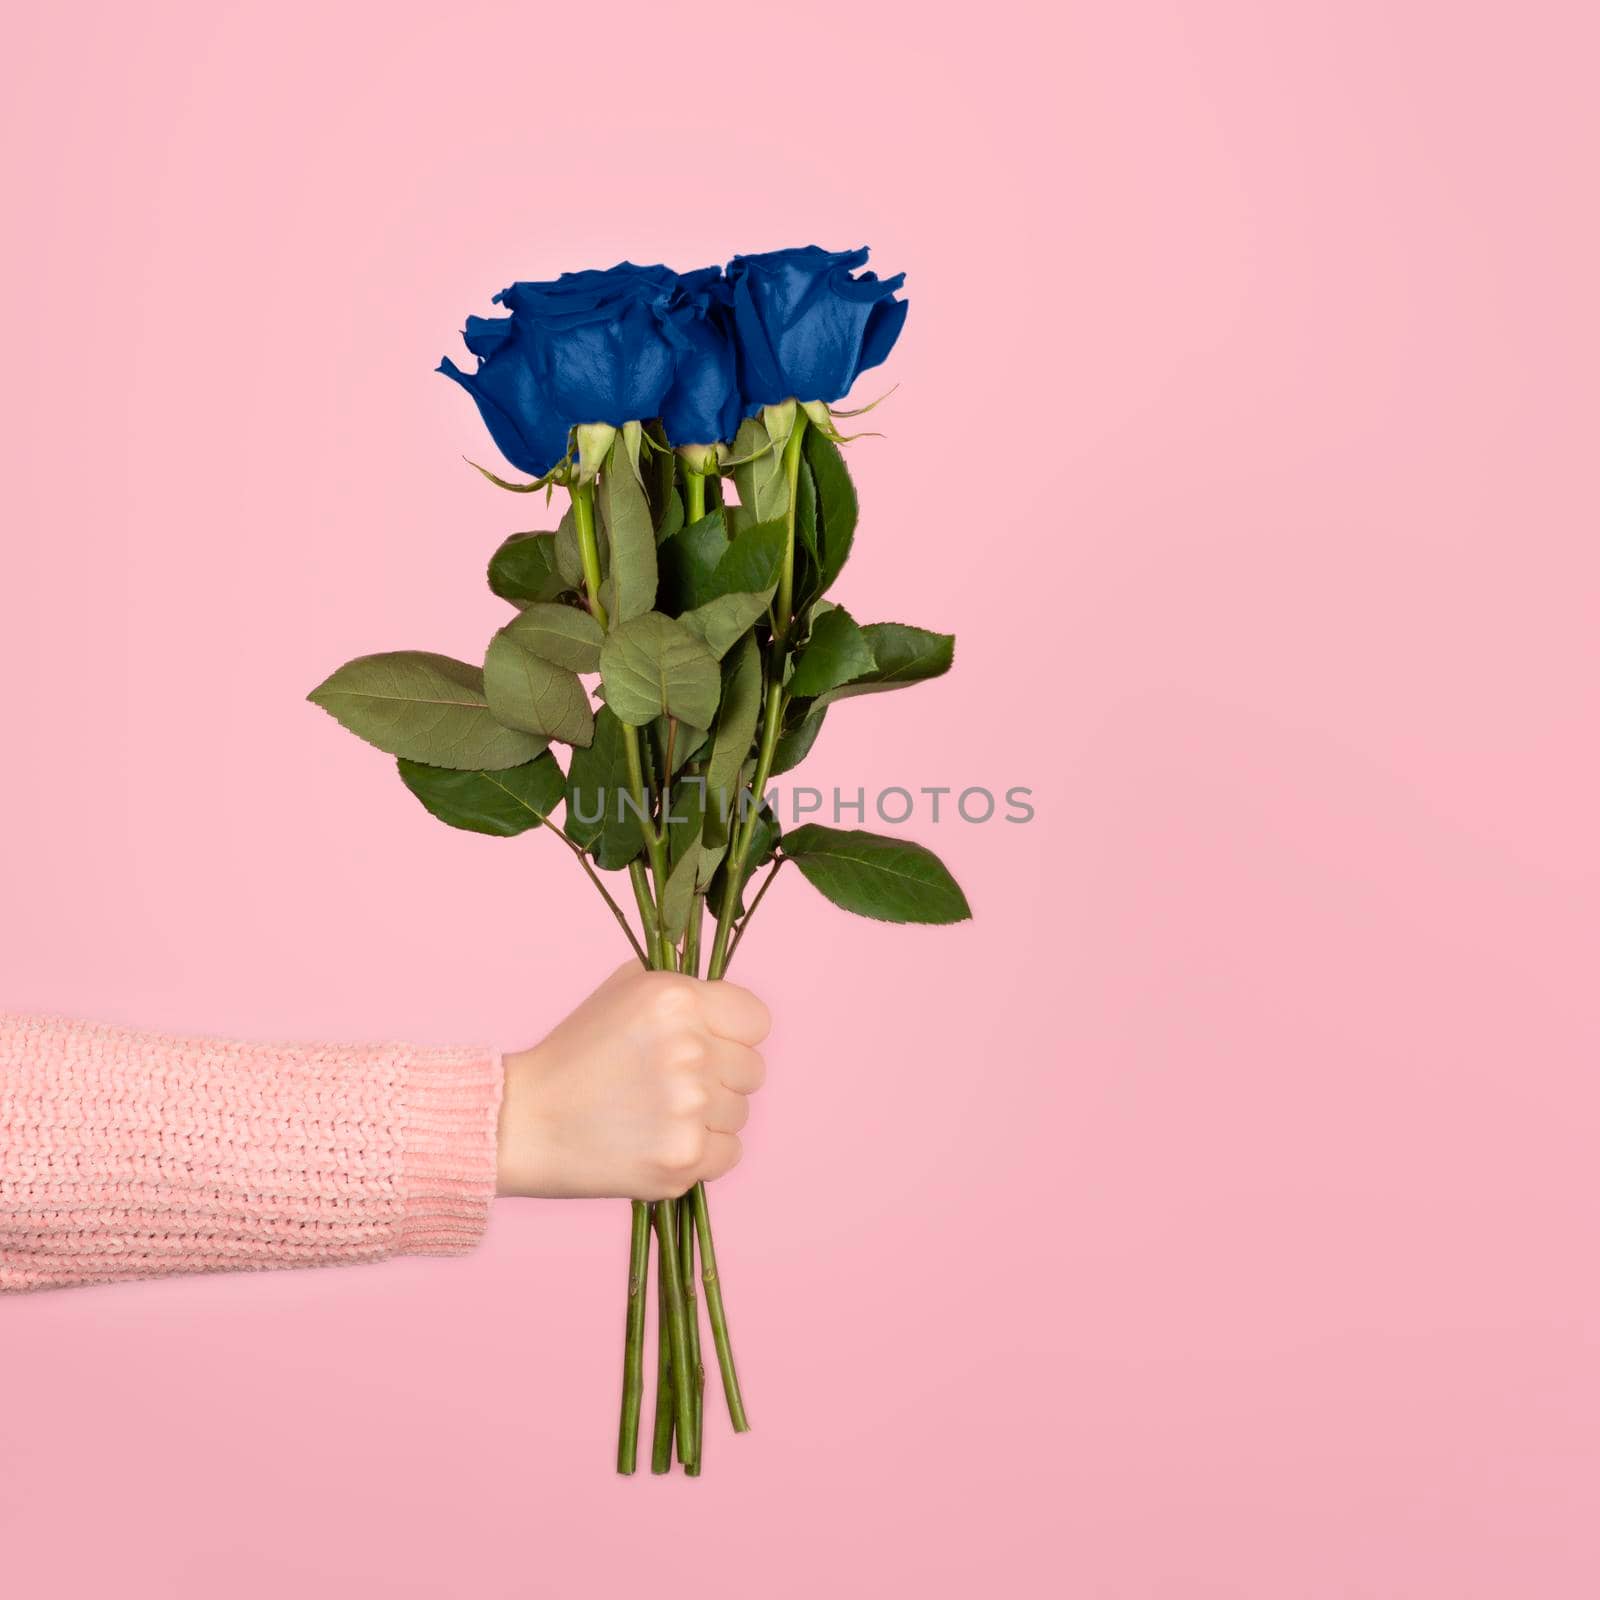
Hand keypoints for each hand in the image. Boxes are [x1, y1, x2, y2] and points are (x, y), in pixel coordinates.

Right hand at [495, 962, 771, 1200]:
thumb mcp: (623, 992)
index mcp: (678, 999)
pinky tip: (657, 1142)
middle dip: (721, 1078)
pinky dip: (701, 1154)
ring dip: (708, 1117)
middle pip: (753, 1070)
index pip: (756, 1020)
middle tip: (670, 1086)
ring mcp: (689, 1107)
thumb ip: (682, 987)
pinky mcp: (683, 1158)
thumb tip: (724, 994)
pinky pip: (729, 1153)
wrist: (522, 1121)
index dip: (735, 1034)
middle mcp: (690, 1048)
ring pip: (740, 1114)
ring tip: (653, 1114)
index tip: (712, 1045)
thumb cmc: (575, 1053)